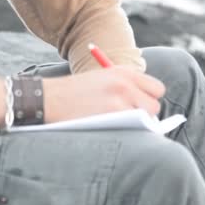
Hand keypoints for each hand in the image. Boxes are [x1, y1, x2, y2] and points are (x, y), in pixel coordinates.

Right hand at [43, 66, 165, 122]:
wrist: (47, 98)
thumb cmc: (72, 94)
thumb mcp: (101, 80)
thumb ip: (124, 88)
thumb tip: (147, 109)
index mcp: (124, 72)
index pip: (156, 89)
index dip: (149, 100)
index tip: (139, 108)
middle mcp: (126, 83)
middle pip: (155, 105)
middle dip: (146, 115)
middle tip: (130, 121)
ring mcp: (121, 99)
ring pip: (148, 118)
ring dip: (138, 125)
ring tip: (120, 127)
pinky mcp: (114, 114)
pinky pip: (135, 127)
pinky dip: (128, 132)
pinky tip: (114, 131)